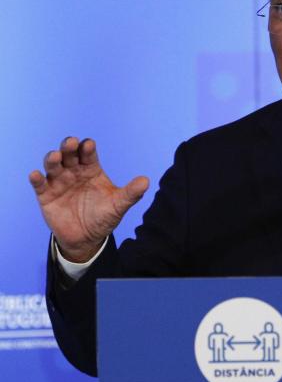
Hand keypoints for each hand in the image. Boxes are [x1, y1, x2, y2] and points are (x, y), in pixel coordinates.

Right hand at [29, 137, 148, 261]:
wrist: (87, 238)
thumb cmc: (103, 216)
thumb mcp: (118, 205)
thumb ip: (131, 193)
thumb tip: (146, 181)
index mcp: (92, 169)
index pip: (89, 154)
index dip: (87, 148)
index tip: (89, 144)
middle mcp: (74, 172)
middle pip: (69, 154)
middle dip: (68, 147)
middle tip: (70, 142)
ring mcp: (58, 182)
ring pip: (53, 166)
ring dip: (52, 159)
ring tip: (54, 156)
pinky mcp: (46, 196)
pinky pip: (39, 185)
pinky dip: (36, 179)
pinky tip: (35, 175)